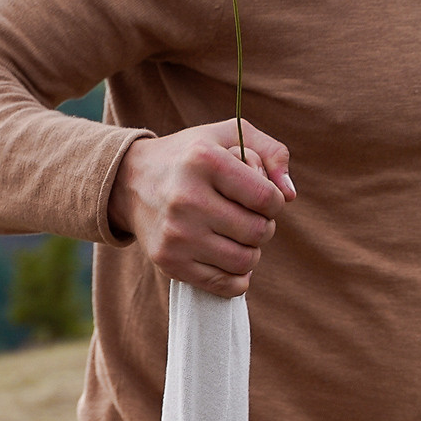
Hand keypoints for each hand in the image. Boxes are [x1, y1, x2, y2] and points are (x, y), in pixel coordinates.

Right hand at [109, 119, 294, 296]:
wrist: (130, 183)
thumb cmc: (191, 157)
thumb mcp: (228, 135)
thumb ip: (271, 152)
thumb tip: (290, 196)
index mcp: (204, 161)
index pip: (267, 198)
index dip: (275, 201)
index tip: (263, 198)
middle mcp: (187, 198)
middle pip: (258, 232)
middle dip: (264, 227)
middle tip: (250, 218)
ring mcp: (176, 235)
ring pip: (244, 261)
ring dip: (252, 252)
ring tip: (239, 237)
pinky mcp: (169, 262)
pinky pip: (224, 285)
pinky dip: (237, 278)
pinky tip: (230, 258)